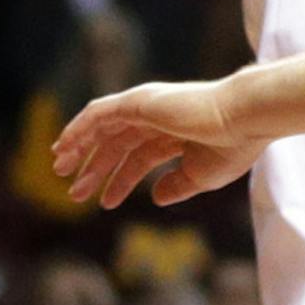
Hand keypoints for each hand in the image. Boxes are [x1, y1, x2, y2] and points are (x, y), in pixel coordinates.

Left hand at [53, 74, 265, 208]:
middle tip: (75, 194)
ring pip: (104, 127)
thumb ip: (178, 185)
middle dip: (96, 168)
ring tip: (61, 170)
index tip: (105, 202)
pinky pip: (99, 114)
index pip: (141, 156)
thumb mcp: (201, 175)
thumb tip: (155, 197)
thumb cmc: (232, 145)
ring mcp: (148, 107)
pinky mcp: (137, 102)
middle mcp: (160, 116)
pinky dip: (79, 128)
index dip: (122, 180)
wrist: (244, 118)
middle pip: (118, 144)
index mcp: (177, 132)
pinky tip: (65, 146)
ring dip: (81, 148)